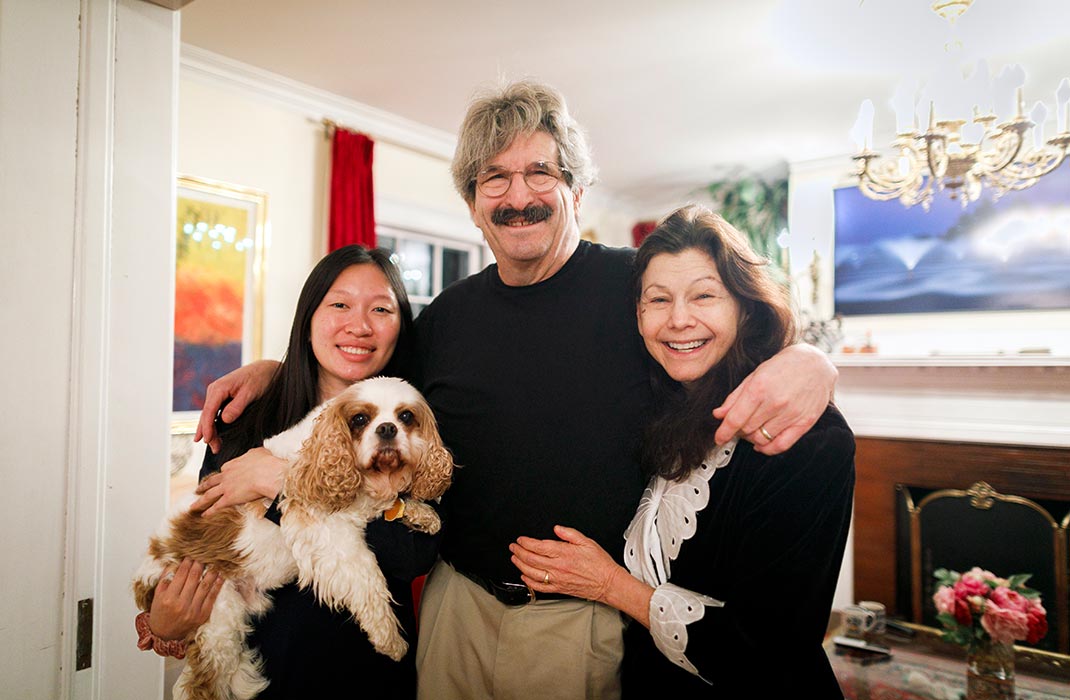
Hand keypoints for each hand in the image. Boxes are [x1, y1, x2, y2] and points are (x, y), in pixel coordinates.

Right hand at [147, 558, 223, 640]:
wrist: (165, 636)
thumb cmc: (160, 614)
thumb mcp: (157, 596)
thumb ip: (164, 579)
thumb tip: (173, 563)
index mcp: (168, 598)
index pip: (181, 574)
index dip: (187, 562)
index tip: (191, 555)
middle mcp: (181, 604)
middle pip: (194, 578)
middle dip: (199, 563)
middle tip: (204, 554)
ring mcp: (193, 610)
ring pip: (205, 586)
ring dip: (211, 571)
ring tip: (215, 561)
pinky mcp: (202, 615)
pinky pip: (212, 597)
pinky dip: (217, 585)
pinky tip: (220, 576)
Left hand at [189, 447, 285, 516]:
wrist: (266, 474)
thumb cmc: (266, 463)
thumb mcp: (259, 452)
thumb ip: (253, 454)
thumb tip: (255, 453)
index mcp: (233, 464)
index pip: (224, 469)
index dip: (222, 473)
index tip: (222, 476)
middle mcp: (226, 476)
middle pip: (211, 482)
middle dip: (203, 486)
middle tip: (197, 489)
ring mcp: (225, 488)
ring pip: (208, 495)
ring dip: (200, 501)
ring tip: (193, 506)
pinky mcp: (228, 499)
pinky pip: (216, 506)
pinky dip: (209, 512)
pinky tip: (204, 515)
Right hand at [195, 359, 279, 452]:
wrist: (266, 369)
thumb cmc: (260, 379)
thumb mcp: (250, 393)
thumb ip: (237, 406)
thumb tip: (224, 420)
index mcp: (219, 388)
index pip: (208, 411)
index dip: (207, 427)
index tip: (208, 441)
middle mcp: (215, 390)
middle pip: (206, 415)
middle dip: (208, 433)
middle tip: (215, 449)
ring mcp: (218, 394)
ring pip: (210, 415)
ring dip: (211, 431)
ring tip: (215, 446)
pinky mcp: (223, 398)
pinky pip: (215, 413)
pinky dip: (215, 424)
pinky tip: (215, 435)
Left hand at [510, 525, 622, 603]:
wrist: (607, 583)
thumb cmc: (600, 564)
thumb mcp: (587, 542)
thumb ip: (569, 533)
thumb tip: (557, 529)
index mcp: (564, 553)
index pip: (538, 546)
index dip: (526, 542)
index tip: (521, 539)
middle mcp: (558, 567)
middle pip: (531, 559)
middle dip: (519, 552)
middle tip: (513, 547)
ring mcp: (557, 579)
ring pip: (531, 573)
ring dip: (520, 565)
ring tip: (515, 558)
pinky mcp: (558, 589)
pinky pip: (539, 587)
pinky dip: (529, 582)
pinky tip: (524, 577)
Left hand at [713, 342, 836, 454]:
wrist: (815, 363)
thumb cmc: (784, 366)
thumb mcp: (755, 375)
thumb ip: (735, 396)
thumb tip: (719, 414)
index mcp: (760, 388)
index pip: (735, 418)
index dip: (724, 432)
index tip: (718, 438)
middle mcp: (775, 402)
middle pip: (747, 429)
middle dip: (738, 431)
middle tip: (738, 426)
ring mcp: (791, 414)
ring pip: (761, 439)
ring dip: (751, 438)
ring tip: (751, 430)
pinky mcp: (804, 423)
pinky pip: (782, 445)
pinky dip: (768, 449)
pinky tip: (762, 444)